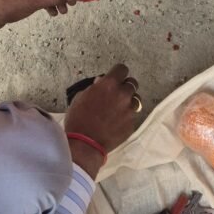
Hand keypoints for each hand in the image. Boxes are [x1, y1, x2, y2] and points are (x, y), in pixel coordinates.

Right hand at [65, 64, 140, 178]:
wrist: (85, 144)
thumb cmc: (78, 119)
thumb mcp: (81, 97)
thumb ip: (95, 87)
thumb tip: (101, 82)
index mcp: (109, 84)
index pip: (122, 69)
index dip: (117, 73)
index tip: (115, 77)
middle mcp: (123, 94)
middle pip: (132, 83)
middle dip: (124, 86)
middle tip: (116, 94)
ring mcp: (129, 110)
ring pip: (135, 99)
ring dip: (128, 101)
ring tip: (117, 109)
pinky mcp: (132, 124)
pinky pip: (132, 115)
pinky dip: (126, 116)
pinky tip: (116, 122)